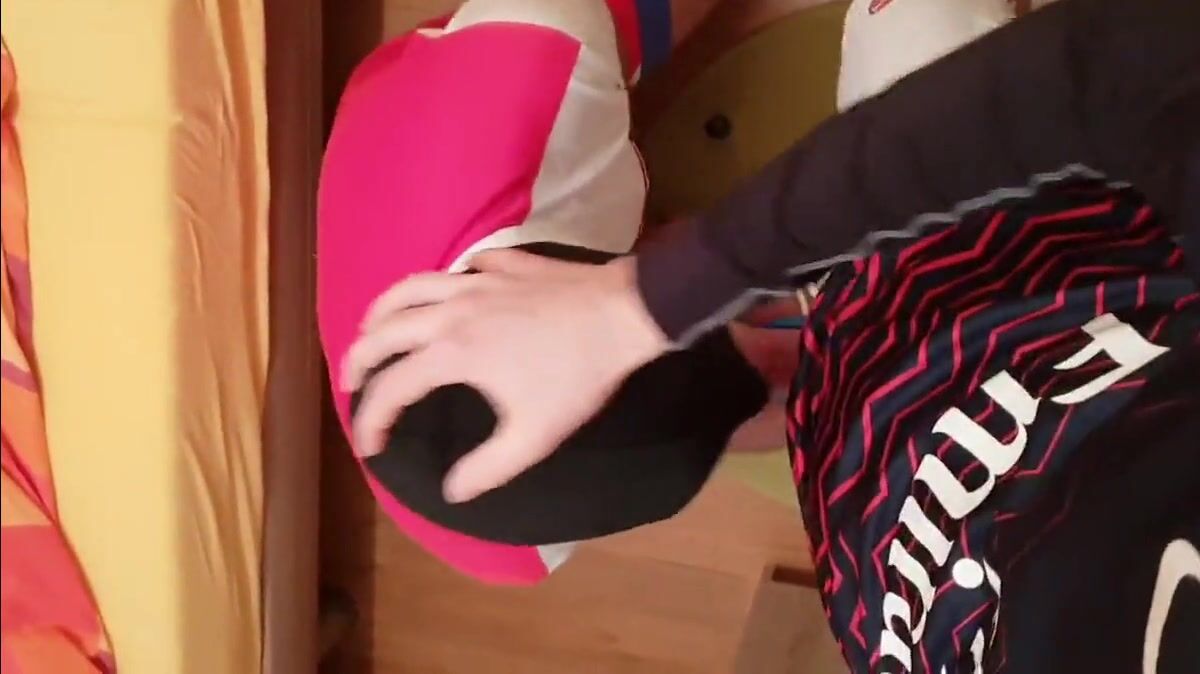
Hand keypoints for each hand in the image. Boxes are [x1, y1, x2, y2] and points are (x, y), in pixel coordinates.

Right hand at [340, 250, 669, 502]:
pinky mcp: (504, 263)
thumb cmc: (577, 376)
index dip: (371, 420)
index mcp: (452, 353)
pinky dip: (441, 283)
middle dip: (357, 358)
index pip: (392, 389)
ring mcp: (476, 280)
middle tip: (349, 381)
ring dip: (382, 311)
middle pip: (383, 330)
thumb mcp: (534, 436)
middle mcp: (451, 310)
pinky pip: (457, 268)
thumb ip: (488, 468)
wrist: (623, 313)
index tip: (370, 446)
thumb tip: (452, 491)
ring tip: (372, 328)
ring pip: (410, 287)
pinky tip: (448, 293)